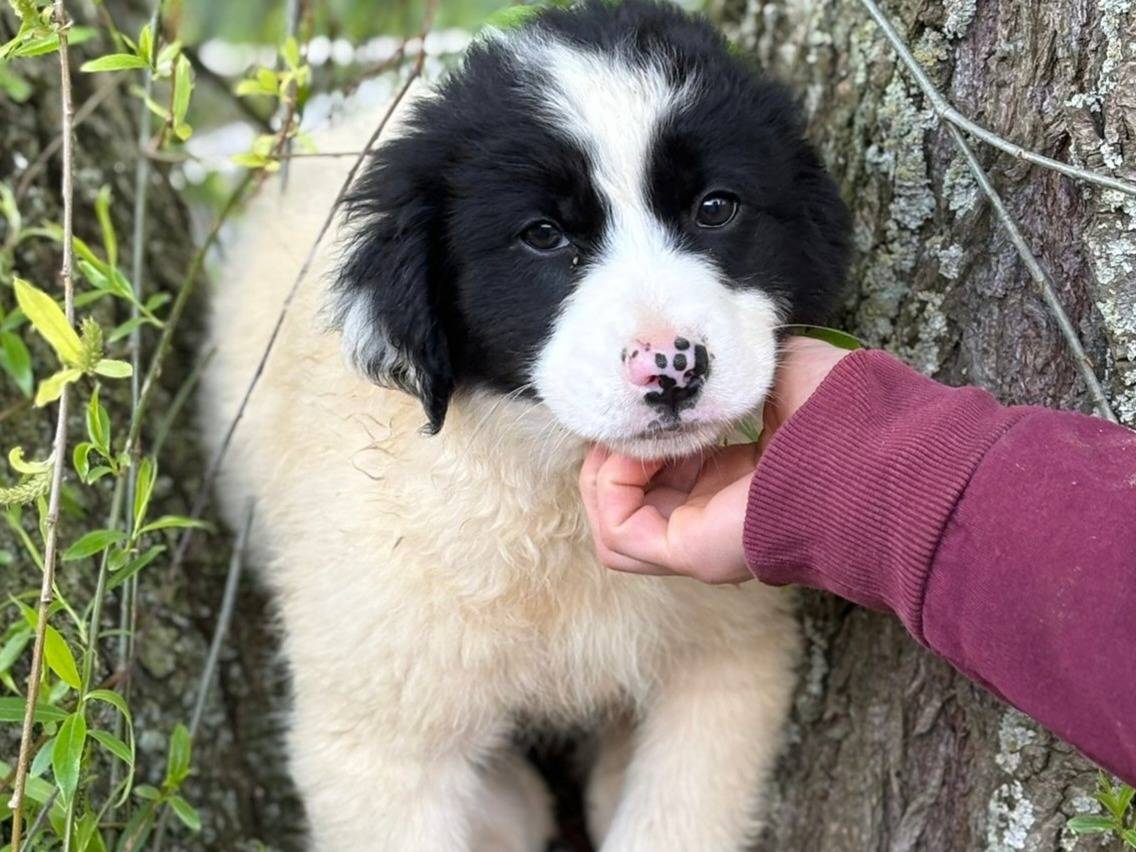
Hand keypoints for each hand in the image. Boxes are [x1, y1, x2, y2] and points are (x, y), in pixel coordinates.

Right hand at [579, 336, 851, 583]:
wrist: (868, 454)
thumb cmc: (839, 415)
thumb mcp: (773, 371)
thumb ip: (730, 365)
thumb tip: (693, 344)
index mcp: (740, 478)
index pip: (669, 466)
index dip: (645, 430)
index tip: (645, 396)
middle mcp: (716, 515)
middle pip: (633, 497)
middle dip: (615, 450)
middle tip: (625, 414)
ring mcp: (698, 540)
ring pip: (615, 521)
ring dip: (605, 471)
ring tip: (626, 434)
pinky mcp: (687, 552)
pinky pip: (617, 532)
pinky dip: (609, 488)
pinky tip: (632, 452)